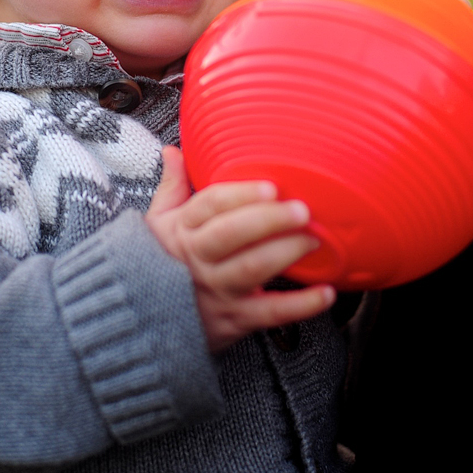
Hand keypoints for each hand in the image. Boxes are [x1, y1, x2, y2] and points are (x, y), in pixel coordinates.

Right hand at [146, 147, 335, 352]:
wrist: (148, 321)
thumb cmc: (162, 263)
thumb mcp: (159, 223)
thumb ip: (171, 186)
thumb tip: (173, 150)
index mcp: (183, 230)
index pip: (210, 205)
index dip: (241, 194)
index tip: (271, 187)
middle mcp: (199, 258)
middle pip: (231, 234)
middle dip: (268, 219)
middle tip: (301, 210)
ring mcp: (217, 290)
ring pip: (251, 269)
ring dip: (286, 252)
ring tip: (314, 240)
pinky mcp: (235, 320)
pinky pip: (270, 313)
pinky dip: (301, 305)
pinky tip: (325, 292)